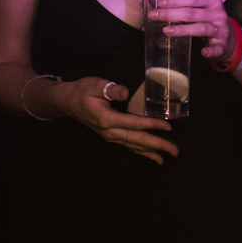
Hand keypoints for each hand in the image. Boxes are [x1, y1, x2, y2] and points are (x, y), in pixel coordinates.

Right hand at [54, 76, 177, 163]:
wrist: (67, 102)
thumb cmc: (81, 91)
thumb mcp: (95, 85)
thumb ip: (110, 89)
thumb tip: (125, 92)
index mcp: (106, 119)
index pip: (134, 123)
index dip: (152, 125)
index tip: (168, 127)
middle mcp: (109, 132)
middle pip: (137, 140)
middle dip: (157, 145)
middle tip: (174, 150)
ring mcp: (109, 136)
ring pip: (133, 146)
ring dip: (151, 151)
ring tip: (167, 156)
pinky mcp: (110, 137)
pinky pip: (129, 146)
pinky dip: (142, 152)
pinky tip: (153, 157)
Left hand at [149, 0, 235, 59]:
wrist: (229, 38)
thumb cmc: (208, 20)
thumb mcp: (199, 9)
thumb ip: (181, 4)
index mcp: (212, 0)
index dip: (176, 0)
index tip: (160, 3)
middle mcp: (218, 13)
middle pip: (192, 13)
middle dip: (171, 14)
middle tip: (154, 15)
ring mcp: (221, 30)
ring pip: (201, 28)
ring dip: (182, 29)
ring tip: (166, 30)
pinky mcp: (222, 45)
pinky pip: (216, 48)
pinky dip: (210, 50)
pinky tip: (202, 52)